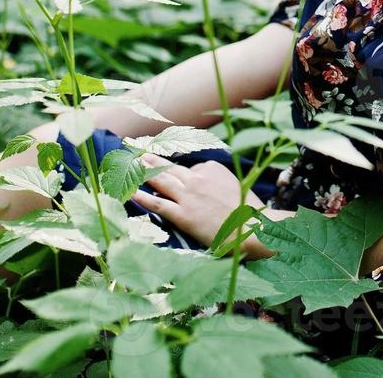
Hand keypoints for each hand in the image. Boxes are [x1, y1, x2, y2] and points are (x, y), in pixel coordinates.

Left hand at [130, 154, 265, 248]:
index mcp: (211, 169)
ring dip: (145, 172)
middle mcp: (197, 179)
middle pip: (170, 169)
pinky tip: (132, 192)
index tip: (173, 174)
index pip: (190, 169)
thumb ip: (215, 180)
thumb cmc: (246, 209)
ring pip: (161, 181)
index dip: (183, 175)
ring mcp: (188, 197)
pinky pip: (158, 204)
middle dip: (153, 162)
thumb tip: (199, 180)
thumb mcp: (233, 185)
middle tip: (140, 155)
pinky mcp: (183, 215)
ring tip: (134, 167)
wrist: (250, 227)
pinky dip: (143, 197)